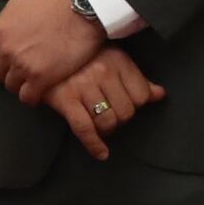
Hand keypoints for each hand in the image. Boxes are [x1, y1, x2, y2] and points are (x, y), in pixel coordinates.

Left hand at [0, 0, 105, 105]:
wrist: (85, 7)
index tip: (3, 57)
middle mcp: (6, 51)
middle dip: (7, 70)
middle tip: (22, 65)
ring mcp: (23, 66)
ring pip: (11, 86)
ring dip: (20, 83)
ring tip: (32, 76)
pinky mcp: (42, 79)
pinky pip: (27, 98)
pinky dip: (32, 96)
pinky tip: (40, 87)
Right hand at [48, 48, 166, 161]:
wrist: (43, 51)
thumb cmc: (82, 58)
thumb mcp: (113, 59)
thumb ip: (137, 79)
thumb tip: (160, 95)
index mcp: (117, 60)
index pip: (142, 95)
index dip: (135, 104)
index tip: (125, 103)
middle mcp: (103, 72)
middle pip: (126, 112)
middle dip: (120, 118)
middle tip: (110, 112)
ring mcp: (83, 86)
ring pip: (108, 122)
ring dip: (107, 129)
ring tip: (100, 123)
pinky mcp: (65, 99)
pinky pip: (85, 128)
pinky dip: (94, 145)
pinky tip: (101, 153)